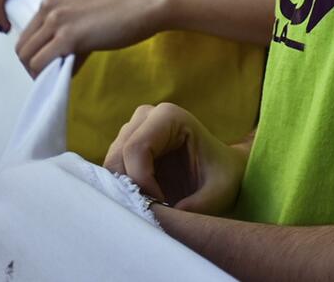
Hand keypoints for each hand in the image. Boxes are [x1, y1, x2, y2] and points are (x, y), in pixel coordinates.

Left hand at [13, 0, 167, 76]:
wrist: (149, 1)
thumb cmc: (128, 6)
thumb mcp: (88, 12)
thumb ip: (69, 28)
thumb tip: (61, 57)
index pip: (28, 33)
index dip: (36, 53)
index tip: (52, 63)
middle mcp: (49, 7)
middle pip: (23, 47)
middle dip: (33, 66)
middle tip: (53, 76)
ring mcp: (57, 21)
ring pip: (28, 58)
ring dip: (40, 73)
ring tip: (60, 78)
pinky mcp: (68, 37)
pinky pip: (42, 65)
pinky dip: (49, 76)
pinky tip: (67, 76)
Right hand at [103, 102, 245, 215]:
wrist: (220, 172)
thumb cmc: (222, 176)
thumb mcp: (219, 192)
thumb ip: (195, 206)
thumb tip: (164, 217)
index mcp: (170, 117)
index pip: (136, 148)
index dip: (142, 181)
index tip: (162, 204)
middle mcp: (146, 116)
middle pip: (118, 157)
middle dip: (131, 188)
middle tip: (152, 209)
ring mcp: (132, 130)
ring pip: (111, 166)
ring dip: (125, 190)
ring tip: (151, 205)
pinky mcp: (124, 147)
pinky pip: (111, 172)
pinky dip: (122, 190)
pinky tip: (143, 200)